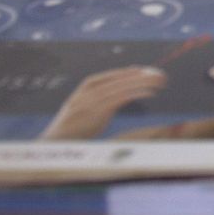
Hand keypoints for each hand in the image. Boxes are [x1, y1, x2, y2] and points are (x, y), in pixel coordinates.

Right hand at [41, 66, 166, 138]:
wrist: (53, 144)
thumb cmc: (70, 131)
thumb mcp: (82, 111)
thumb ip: (98, 102)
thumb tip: (119, 94)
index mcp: (84, 89)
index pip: (111, 76)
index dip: (129, 73)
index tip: (144, 70)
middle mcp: (88, 92)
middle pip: (119, 79)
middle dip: (141, 75)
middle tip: (159, 74)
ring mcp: (91, 101)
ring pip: (122, 86)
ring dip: (143, 82)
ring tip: (160, 81)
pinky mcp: (96, 112)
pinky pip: (121, 98)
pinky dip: (136, 93)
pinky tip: (150, 93)